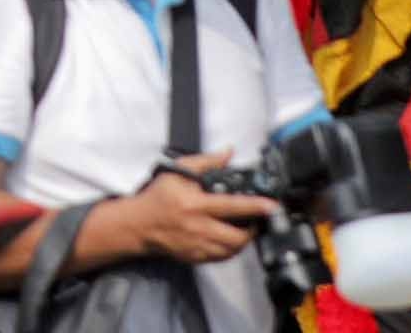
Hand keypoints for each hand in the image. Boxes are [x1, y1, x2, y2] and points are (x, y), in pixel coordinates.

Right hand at [110, 155, 277, 265]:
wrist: (138, 224)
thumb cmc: (158, 197)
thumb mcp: (177, 173)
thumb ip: (205, 162)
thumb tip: (228, 153)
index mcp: (194, 204)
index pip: (232, 206)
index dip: (255, 206)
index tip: (272, 206)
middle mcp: (198, 227)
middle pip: (238, 236)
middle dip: (252, 230)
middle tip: (255, 221)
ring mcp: (197, 245)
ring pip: (233, 250)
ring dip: (242, 240)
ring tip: (243, 229)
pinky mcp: (196, 258)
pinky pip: (222, 257)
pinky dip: (230, 249)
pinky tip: (227, 238)